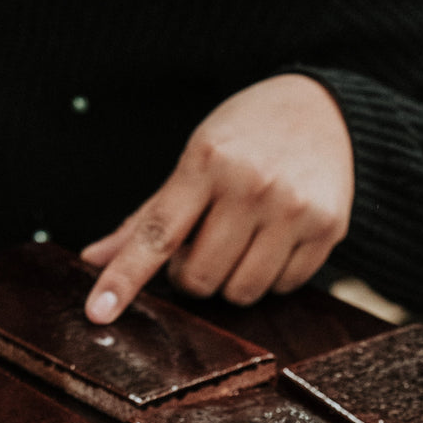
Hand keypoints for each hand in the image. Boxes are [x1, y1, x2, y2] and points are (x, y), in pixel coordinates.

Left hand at [81, 74, 353, 322]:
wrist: (325, 110)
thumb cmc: (245, 139)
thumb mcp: (194, 159)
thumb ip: (148, 216)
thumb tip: (93, 258)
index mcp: (206, 162)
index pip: (156, 235)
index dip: (124, 278)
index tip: (98, 312)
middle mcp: (252, 185)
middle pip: (200, 279)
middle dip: (192, 276)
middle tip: (204, 244)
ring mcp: (294, 208)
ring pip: (241, 292)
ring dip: (231, 281)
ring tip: (240, 242)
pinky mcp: (328, 227)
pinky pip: (284, 288)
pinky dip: (271, 277)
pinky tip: (276, 241)